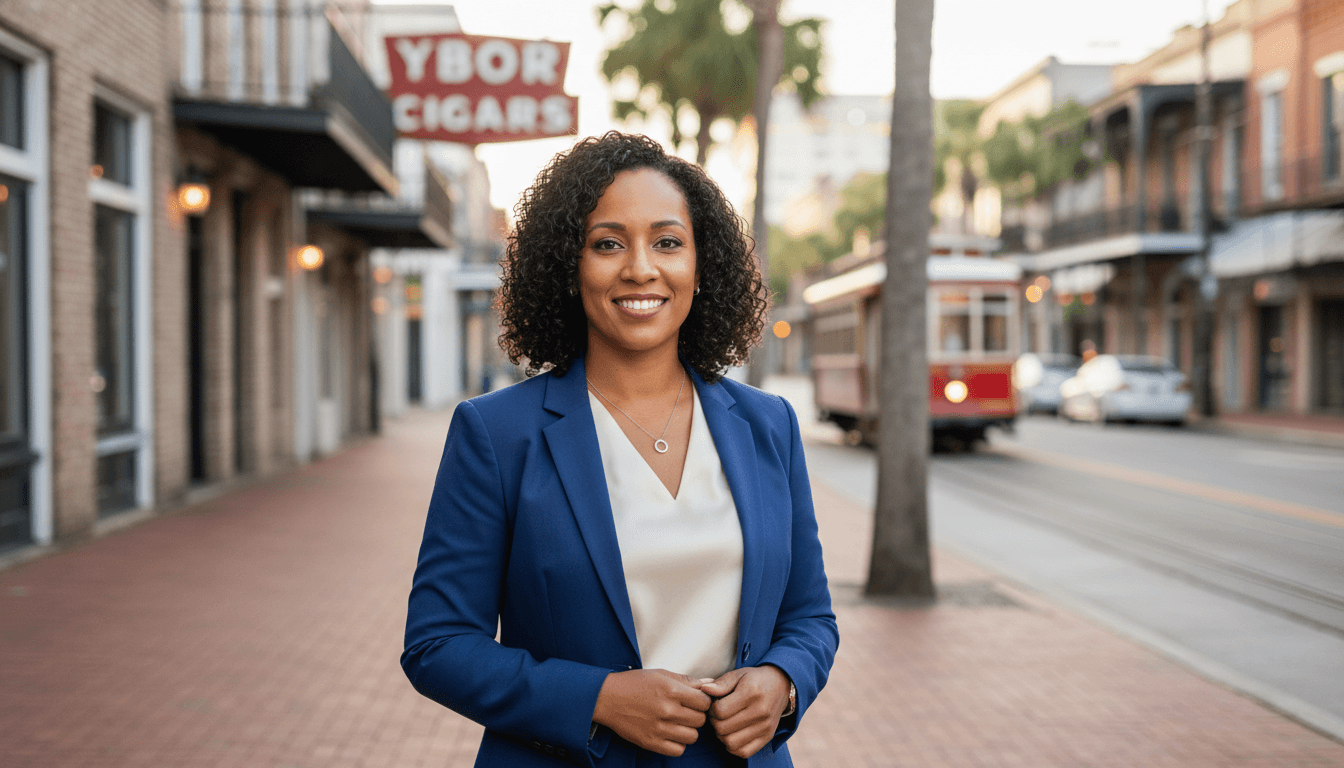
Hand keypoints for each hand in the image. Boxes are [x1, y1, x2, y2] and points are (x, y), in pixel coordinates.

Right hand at [591, 669, 711, 755]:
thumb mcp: (661, 674)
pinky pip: (678, 750)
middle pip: (700, 720)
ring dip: (688, 730)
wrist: (607, 698)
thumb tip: (710, 683)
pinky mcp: (651, 742)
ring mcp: (659, 728)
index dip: (702, 701)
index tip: (695, 701)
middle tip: (686, 711)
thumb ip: (687, 680)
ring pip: (693, 737)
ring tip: (678, 723)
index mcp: (671, 690)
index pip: (705, 702)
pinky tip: (671, 734)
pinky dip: (678, 743)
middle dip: (696, 715)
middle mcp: (667, 710)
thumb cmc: (634, 683)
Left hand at [702, 665, 791, 757]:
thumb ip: (720, 683)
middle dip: (714, 722)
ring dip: (722, 736)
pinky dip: (733, 747)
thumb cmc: (755, 680)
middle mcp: (760, 711)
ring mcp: (765, 727)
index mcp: (751, 693)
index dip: (711, 709)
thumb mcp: (738, 675)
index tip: (714, 704)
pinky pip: (744, 752)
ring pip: (731, 743)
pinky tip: (733, 734)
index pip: (719, 711)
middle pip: (723, 728)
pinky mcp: (768, 737)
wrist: (781, 684)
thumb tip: (704, 690)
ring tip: (725, 724)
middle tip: (717, 715)